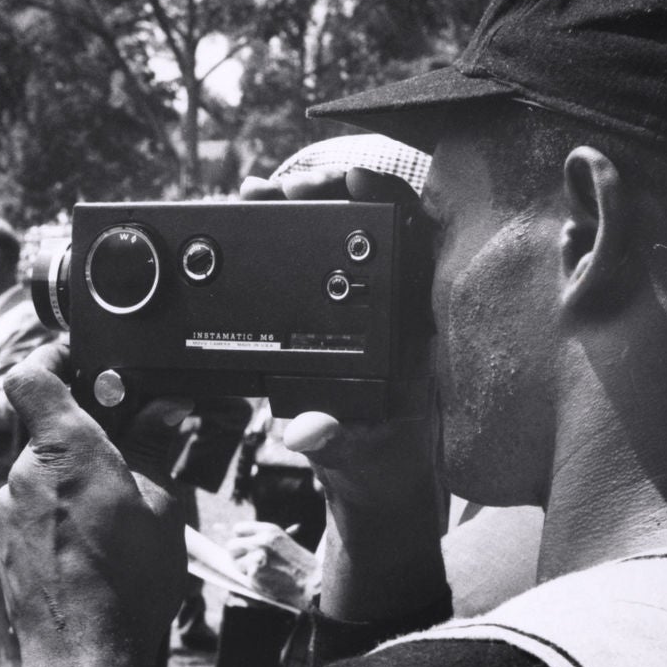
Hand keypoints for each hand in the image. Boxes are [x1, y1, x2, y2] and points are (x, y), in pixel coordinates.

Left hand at [0, 343, 186, 666]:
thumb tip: (165, 412)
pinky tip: (91, 543)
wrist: (84, 657)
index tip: (85, 368)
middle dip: (81, 434)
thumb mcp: (161, 508)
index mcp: (63, 447)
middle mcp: (24, 471)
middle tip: (126, 451)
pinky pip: (30, 509)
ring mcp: (7, 509)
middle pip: (42, 425)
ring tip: (114, 511)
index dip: (55, 363)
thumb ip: (155, 451)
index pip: (32, 373)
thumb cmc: (126, 587)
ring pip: (38, 471)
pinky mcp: (3, 543)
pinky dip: (57, 514)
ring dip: (70, 479)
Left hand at [227, 521, 318, 608]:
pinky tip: (268, 581)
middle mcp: (260, 541)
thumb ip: (263, 540)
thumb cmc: (300, 564)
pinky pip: (245, 577)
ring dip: (244, 569)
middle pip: (231, 546)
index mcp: (268, 530)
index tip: (243, 546)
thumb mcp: (283, 542)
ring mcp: (256, 557)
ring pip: (235, 563)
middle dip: (235, 555)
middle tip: (243, 562)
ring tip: (262, 572)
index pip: (239, 529)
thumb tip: (241, 542)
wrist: (312, 582)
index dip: (240, 539)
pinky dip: (253, 581)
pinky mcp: (255, 574)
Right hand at [238, 167, 445, 622]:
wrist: (376, 491)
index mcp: (412, 331)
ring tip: (254, 192)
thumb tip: (308, 430)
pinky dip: (285, 238)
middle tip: (273, 184)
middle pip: (368, 224)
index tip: (350, 176)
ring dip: (299, 208)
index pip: (412, 241)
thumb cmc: (383, 470)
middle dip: (322, 191)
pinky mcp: (335, 324)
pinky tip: (254, 222)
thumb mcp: (358, 459)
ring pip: (338, 239)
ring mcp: (364, 313)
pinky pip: (316, 265)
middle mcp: (394, 310)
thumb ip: (333, 443)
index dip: (385, 198)